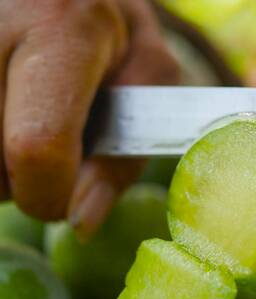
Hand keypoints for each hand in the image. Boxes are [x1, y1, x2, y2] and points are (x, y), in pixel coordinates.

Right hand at [0, 0, 179, 239]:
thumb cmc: (116, 27)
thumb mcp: (147, 76)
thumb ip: (121, 154)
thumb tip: (79, 222)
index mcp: (61, 26)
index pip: (36, 143)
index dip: (49, 193)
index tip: (64, 195)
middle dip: (17, 180)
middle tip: (44, 141)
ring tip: (23, 118)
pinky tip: (6, 111)